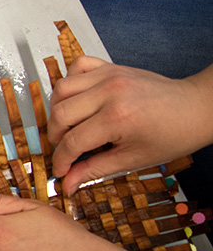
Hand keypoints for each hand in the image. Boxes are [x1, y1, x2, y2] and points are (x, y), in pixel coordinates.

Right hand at [47, 56, 212, 194]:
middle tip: (64, 149)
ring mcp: (109, 76)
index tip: (60, 170)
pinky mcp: (111, 67)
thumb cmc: (172, 135)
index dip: (61, 160)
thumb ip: (95, 170)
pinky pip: (77, 66)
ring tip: (68, 125)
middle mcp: (109, 92)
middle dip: (55, 137)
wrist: (195, 109)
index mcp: (117, 118)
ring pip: (61, 89)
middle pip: (60, 114)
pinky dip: (70, 82)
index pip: (73, 142)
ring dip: (57, 110)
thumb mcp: (133, 159)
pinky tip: (78, 98)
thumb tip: (68, 184)